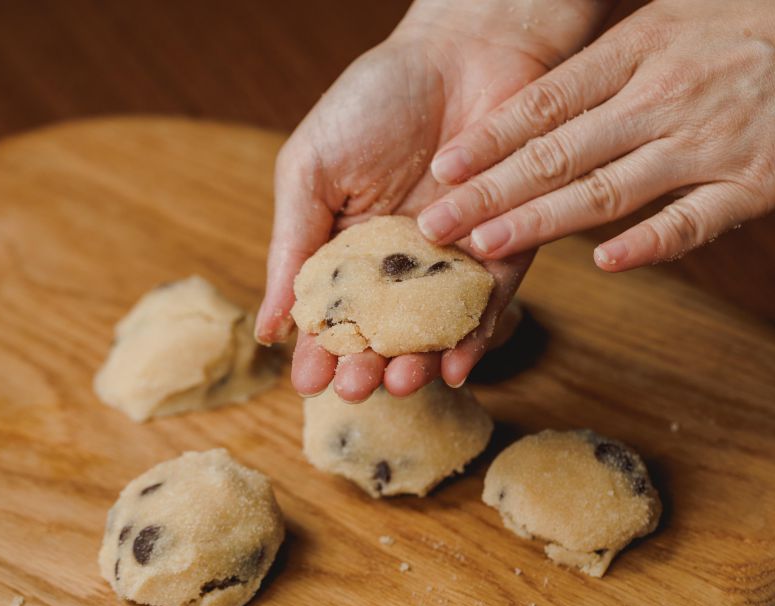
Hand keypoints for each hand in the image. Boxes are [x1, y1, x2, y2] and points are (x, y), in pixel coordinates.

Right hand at [255, 0, 610, 400]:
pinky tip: (457, 362)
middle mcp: (402, 262)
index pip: (333, 312)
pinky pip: (492, 302)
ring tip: (403, 379)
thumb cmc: (374, 100)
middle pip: (385, 330)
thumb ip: (291, 245)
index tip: (310, 380)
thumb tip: (267, 326)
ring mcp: (453, 258)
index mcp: (350, 245)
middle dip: (370, 363)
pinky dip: (476, 334)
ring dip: (421, 359)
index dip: (321, 348)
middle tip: (357, 386)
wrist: (462, 50)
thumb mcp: (311, 169)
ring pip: (437, 327)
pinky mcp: (507, 247)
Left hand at [417, 0, 774, 269]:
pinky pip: (694, 221)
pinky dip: (649, 242)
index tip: (442, 167)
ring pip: (610, 189)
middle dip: (489, 192)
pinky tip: (603, 262)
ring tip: (485, 248)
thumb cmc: (762, 19)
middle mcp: (665, 95)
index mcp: (640, 50)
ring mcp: (712, 140)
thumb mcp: (674, 17)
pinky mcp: (759, 183)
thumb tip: (550, 99)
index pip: (547, 102)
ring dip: (541, 221)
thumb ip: (612, 57)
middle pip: (560, 152)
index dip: (490, 138)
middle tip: (431, 224)